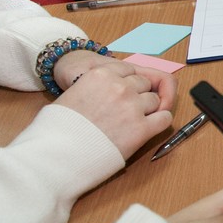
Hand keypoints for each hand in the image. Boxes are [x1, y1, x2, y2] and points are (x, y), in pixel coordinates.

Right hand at [53, 58, 173, 159]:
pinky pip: (165, 118)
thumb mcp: (71, 94)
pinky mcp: (142, 129)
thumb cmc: (58, 128)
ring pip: (155, 100)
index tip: (125, 91)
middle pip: (144, 84)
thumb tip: (103, 91)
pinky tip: (149, 128)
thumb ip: (92, 86)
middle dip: (138, 95)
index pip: (129, 69)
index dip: (128, 81)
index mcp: (101, 74)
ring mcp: (133, 107)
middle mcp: (120, 87)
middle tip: (127, 110)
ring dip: (149, 109)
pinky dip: (160, 122)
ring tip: (133, 122)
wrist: (58, 154)